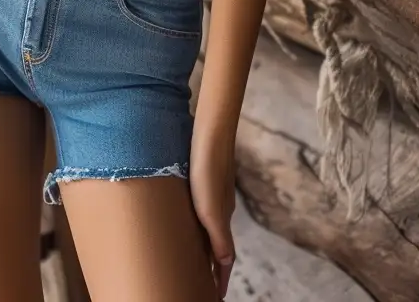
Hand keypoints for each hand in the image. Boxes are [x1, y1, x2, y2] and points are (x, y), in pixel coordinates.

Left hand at [189, 129, 236, 296]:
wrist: (211, 134)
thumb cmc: (207, 172)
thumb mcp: (210, 209)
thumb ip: (219, 236)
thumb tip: (226, 262)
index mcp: (222, 219)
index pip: (224, 258)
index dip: (220, 279)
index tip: (217, 298)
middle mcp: (221, 210)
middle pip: (220, 245)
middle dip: (215, 268)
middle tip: (206, 286)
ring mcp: (216, 196)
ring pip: (212, 229)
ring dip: (207, 248)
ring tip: (198, 262)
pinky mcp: (208, 184)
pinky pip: (205, 215)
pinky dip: (202, 229)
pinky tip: (191, 224)